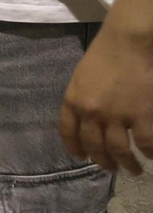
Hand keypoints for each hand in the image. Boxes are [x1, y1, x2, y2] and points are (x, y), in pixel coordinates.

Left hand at [60, 21, 152, 174]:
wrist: (128, 42)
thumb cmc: (105, 55)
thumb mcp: (81, 78)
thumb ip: (81, 99)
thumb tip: (86, 120)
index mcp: (72, 101)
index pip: (68, 133)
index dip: (74, 148)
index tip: (82, 158)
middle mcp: (90, 113)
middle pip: (94, 146)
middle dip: (103, 162)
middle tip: (111, 169)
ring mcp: (116, 116)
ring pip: (119, 151)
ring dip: (126, 164)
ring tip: (133, 170)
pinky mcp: (141, 115)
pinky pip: (145, 143)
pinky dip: (149, 152)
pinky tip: (151, 155)